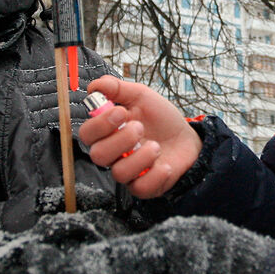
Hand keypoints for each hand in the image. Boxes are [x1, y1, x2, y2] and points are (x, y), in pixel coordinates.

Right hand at [77, 76, 201, 197]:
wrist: (187, 138)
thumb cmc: (161, 119)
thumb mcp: (141, 96)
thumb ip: (117, 88)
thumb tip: (94, 86)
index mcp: (109, 132)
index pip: (87, 134)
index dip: (99, 124)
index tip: (120, 112)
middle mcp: (114, 154)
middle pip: (97, 155)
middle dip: (120, 139)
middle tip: (140, 128)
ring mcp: (128, 172)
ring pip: (119, 173)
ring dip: (140, 156)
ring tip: (156, 146)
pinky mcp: (144, 186)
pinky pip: (140, 188)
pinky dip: (155, 175)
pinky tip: (165, 164)